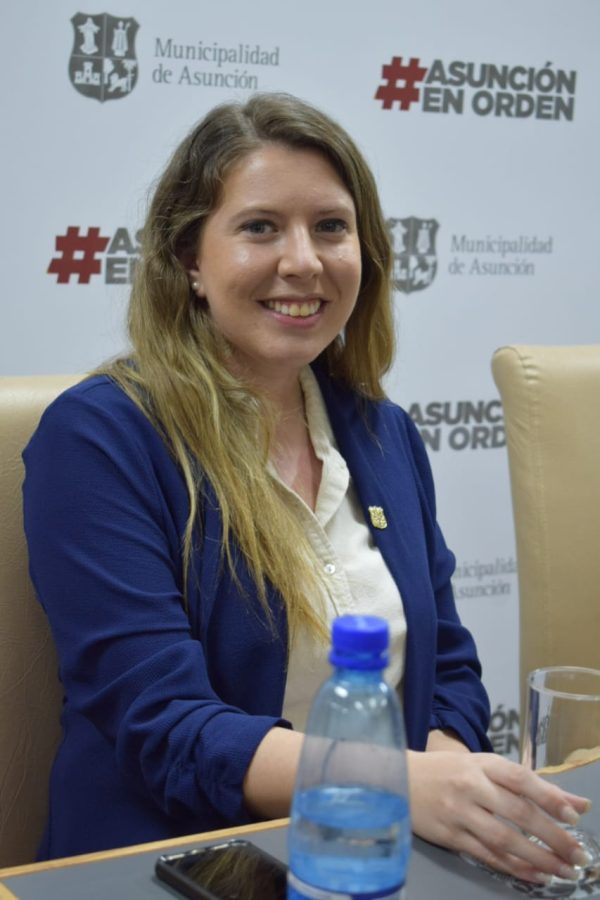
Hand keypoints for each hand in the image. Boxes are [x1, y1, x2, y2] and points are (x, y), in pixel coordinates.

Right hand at [408, 750, 591, 883]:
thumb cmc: (447, 772)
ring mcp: (458, 813)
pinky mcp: (449, 836)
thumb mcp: (483, 767)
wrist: (397, 779)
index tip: (574, 816)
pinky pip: (486, 855)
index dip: (548, 797)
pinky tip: (535, 875)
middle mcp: (470, 786)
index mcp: (480, 764)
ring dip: (537, 858)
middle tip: (579, 855)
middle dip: (552, 836)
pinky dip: (514, 868)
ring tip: (563, 871)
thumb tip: (577, 805)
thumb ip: (528, 784)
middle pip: (517, 812)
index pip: (519, 778)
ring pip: (504, 839)